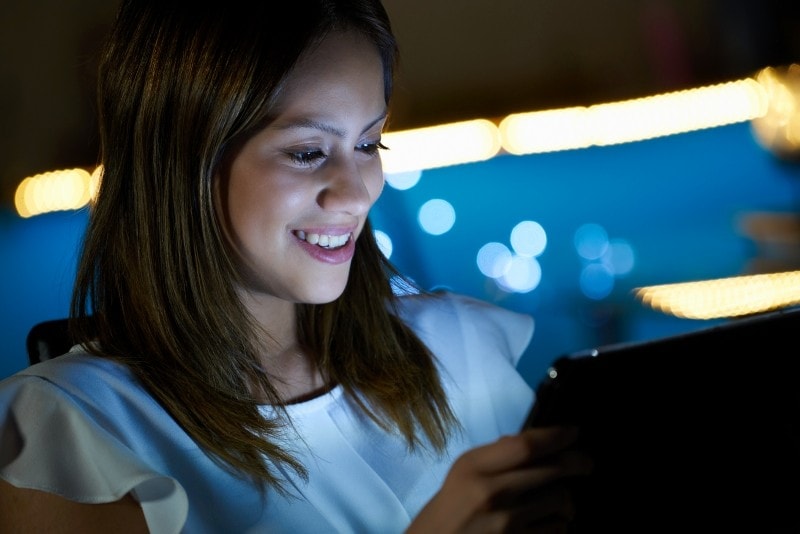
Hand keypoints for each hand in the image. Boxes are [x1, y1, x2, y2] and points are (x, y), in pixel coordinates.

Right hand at [408, 426, 591, 532]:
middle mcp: (491, 492)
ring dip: (565, 498)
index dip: (556, 437)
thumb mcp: (463, 474)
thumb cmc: (449, 508)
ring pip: (559, 500)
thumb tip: (534, 442)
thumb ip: (494, 456)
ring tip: (561, 497)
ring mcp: (506, 523)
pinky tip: (549, 520)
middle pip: (550, 470)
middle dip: (577, 463)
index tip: (573, 432)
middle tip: (587, 462)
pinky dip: (558, 522)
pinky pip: (555, 528)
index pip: (525, 446)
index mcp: (474, 467)